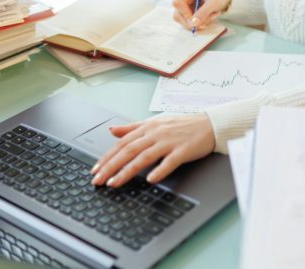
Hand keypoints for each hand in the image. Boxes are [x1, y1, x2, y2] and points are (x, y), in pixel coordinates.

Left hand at [90, 113, 215, 187]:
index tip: (95, 170)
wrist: (209, 124)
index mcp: (147, 128)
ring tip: (115, 183)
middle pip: (128, 150)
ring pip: (144, 157)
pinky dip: (159, 170)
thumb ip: (132, 128)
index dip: (107, 157)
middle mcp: (155, 134)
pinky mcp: (183, 150)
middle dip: (111, 166)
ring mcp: (169, 142)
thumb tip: (112, 130)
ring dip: (127, 171)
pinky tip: (150, 179)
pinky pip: (170, 161)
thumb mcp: (155, 122)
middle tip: (98, 180)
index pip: (122, 143)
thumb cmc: (182, 124)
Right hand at [172, 0, 231, 30]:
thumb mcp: (214, 2)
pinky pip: (191, 25)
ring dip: (198, 24)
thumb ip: (203, 12)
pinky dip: (201, 25)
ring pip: (184, 22)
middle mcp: (184, 1)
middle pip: (177, 15)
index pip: (177, 3)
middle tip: (204, 26)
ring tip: (211, 17)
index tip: (194, 21)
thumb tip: (192, 24)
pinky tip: (209, 19)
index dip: (184, 13)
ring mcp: (186, 10)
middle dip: (191, 23)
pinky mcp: (190, 17)